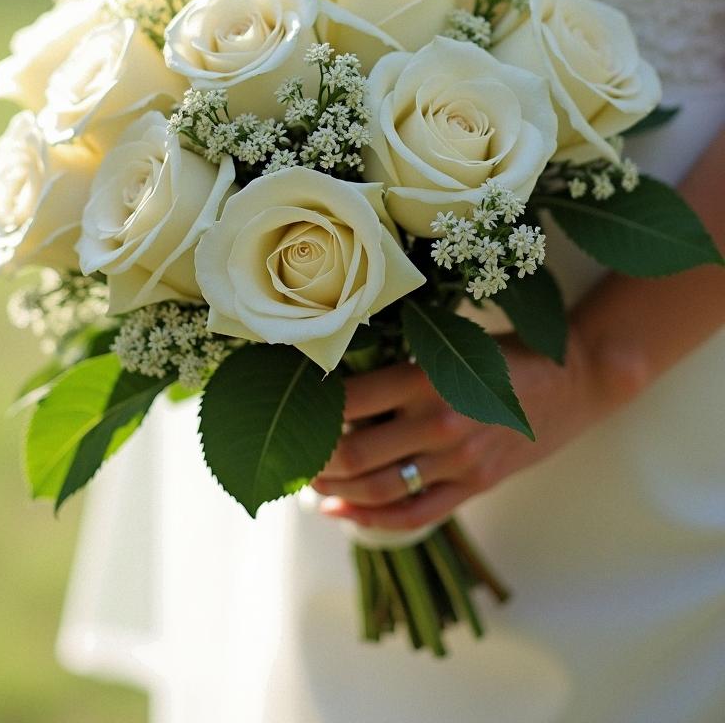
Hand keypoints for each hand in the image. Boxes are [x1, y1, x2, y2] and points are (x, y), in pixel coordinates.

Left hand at [312, 331, 610, 530]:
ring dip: (333, 488)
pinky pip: (412, 514)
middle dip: (312, 457)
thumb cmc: (505, 352)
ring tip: (306, 480)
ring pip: (377, 488)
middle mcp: (439, 422)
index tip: (288, 403)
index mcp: (429, 376)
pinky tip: (339, 512)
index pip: (349, 399)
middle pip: (354, 452)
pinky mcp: (474, 486)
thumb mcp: (451, 344)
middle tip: (289, 450)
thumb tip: (337, 384)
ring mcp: (458, 461)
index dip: (311, 406)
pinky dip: (369, 519)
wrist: (574, 378)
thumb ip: (402, 368)